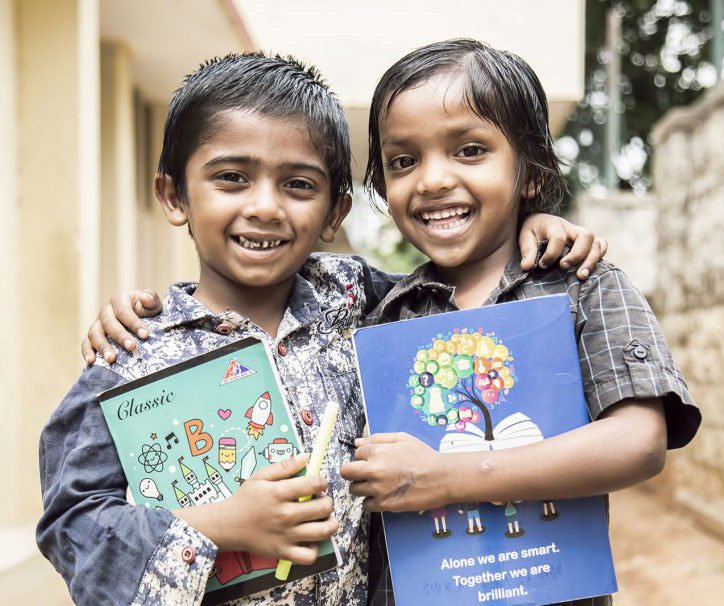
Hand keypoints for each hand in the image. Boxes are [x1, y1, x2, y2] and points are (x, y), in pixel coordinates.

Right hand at [81, 290, 162, 363]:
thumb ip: (151, 298)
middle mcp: (105, 311)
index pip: (124, 311)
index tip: (145, 335)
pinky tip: (92, 361)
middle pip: (108, 323)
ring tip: (112, 359)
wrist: (142, 316)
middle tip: (132, 347)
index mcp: (119, 299)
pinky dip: (87, 352)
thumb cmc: (148, 309)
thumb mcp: (153, 303)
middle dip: (120, 336)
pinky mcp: (93, 336)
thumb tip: (145, 298)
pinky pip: (85, 343)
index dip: (134, 323)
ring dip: (102, 347)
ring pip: (94, 333)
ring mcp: (97, 324)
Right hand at [194, 454, 338, 563]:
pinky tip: (311, 539)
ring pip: (322, 532)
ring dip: (330, 524)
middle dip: (328, 501)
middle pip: (323, 508)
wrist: (227, 525)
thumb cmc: (245, 499)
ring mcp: (286, 536)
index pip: (314, 485)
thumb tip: (306, 457)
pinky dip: (315, 549)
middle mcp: (285, 515)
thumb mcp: (261, 476)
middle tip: (322, 501)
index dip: (322, 482)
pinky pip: (309, 556)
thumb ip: (284, 466)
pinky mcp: (283, 553)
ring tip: (325, 519)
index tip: (319, 484)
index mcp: (279, 493)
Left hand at [341, 433, 446, 512]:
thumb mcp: (402, 438)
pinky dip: (371, 502)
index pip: (356, 453)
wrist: (442, 477)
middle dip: (353, 472)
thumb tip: (357, 442)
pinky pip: (365, 505)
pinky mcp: (384, 505)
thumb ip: (378, 438)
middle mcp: (374, 470)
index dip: (364, 457)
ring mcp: (378, 489)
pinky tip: (382, 496)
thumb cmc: (423, 455)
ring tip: (376, 485)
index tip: (373, 460)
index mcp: (378, 451)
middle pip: (346, 472)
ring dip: (362, 487)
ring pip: (354, 490)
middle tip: (365, 474)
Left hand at [519, 214, 607, 279]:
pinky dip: (599, 257)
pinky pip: (602, 246)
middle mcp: (572, 228)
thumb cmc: (533, 231)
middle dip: (577, 254)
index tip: (542, 265)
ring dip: (591, 260)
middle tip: (564, 267)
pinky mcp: (588, 242)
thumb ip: (527, 251)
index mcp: (554, 224)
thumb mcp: (525, 237)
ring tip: (581, 276)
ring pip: (597, 243)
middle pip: (585, 236)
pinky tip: (589, 271)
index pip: (558, 238)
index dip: (551, 254)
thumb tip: (526, 267)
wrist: (540, 222)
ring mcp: (582, 235)